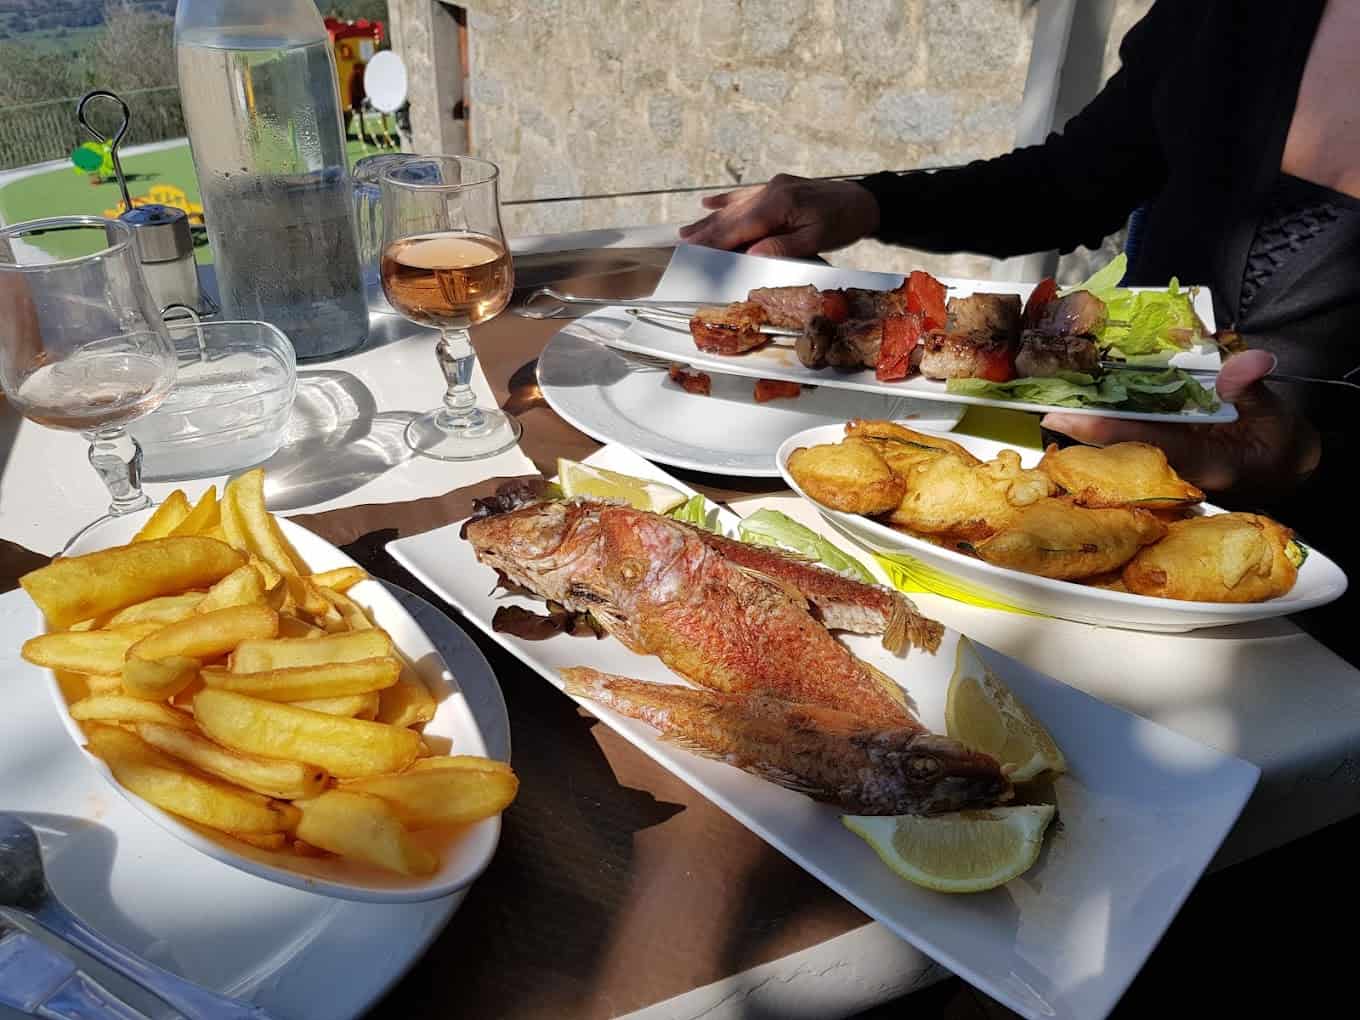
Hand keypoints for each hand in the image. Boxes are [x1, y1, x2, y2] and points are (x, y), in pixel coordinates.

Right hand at [678, 174, 880, 257]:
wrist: (863, 201)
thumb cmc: (842, 223)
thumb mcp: (815, 240)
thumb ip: (781, 247)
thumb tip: (750, 254)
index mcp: (779, 204)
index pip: (739, 226)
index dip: (714, 240)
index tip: (693, 250)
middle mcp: (771, 191)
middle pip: (731, 216)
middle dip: (705, 231)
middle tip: (681, 244)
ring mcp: (773, 187)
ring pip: (735, 205)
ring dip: (710, 219)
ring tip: (686, 231)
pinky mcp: (778, 187)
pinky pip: (746, 195)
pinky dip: (726, 200)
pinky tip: (708, 203)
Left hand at [1040, 349, 1320, 494]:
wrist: (1285, 470)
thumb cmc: (1280, 443)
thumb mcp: (1276, 414)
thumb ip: (1253, 387)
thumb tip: (1244, 359)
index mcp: (1207, 462)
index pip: (1147, 443)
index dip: (1103, 431)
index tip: (1062, 419)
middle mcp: (1179, 472)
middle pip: (1119, 450)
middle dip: (1081, 430)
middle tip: (1042, 407)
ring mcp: (1169, 470)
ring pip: (1119, 449)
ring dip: (1087, 428)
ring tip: (1051, 405)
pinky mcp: (1164, 462)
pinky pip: (1129, 445)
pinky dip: (1106, 428)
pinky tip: (1079, 411)